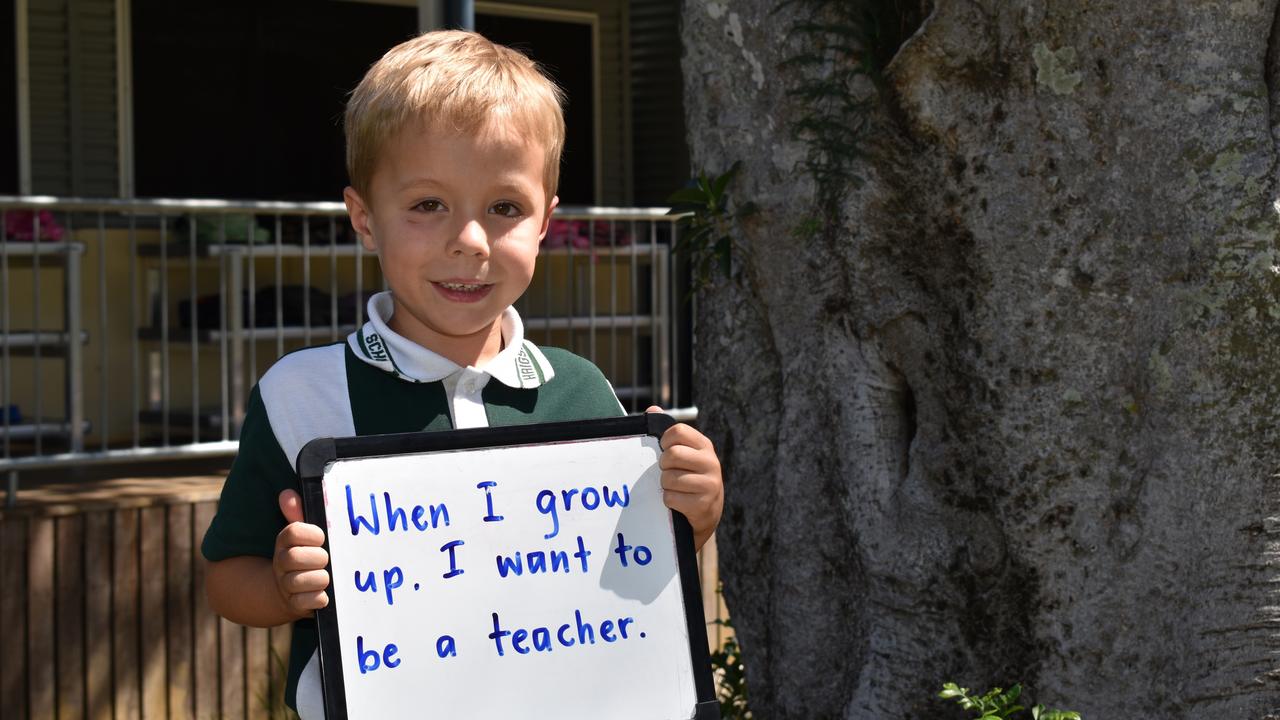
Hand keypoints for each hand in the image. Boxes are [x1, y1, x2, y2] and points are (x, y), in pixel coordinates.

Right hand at [274, 489, 330, 618]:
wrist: (288, 591)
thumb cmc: (306, 555)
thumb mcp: (303, 535)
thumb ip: (298, 514)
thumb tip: (287, 494)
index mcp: (285, 541)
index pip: (294, 532)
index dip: (311, 534)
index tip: (322, 538)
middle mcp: (282, 562)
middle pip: (295, 557)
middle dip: (317, 558)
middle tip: (326, 560)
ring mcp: (286, 584)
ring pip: (301, 581)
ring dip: (320, 579)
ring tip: (326, 577)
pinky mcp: (293, 604)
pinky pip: (305, 602)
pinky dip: (318, 598)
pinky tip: (323, 595)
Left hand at [647, 406, 723, 549]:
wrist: (704, 515)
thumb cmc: (687, 479)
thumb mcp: (683, 455)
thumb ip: (667, 433)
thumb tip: (652, 409)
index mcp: (704, 445)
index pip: (677, 431)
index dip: (664, 441)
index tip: (664, 451)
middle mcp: (711, 462)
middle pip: (672, 454)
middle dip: (663, 466)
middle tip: (668, 473)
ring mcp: (710, 484)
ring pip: (669, 478)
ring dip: (665, 486)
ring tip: (675, 489)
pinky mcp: (704, 505)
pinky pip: (671, 498)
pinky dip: (668, 502)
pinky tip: (678, 503)